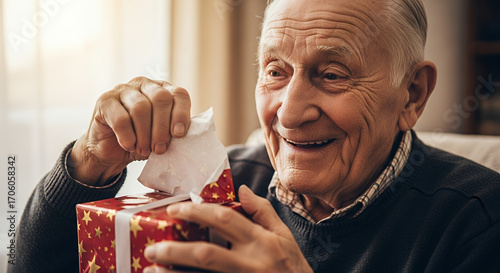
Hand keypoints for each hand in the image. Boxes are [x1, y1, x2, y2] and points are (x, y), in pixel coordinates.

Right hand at [69, 77, 190, 185]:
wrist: (111, 150)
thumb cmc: (142, 141)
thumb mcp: (162, 137)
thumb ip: (173, 132)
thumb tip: (184, 136)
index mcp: (164, 90)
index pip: (179, 94)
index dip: (181, 114)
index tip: (178, 134)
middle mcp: (145, 84)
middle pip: (161, 98)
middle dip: (162, 127)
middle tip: (160, 149)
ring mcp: (123, 89)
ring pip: (141, 107)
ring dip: (144, 134)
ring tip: (144, 150)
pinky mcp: (105, 100)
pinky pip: (121, 118)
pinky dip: (127, 136)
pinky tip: (129, 145)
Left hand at [143, 185, 312, 272]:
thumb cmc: (294, 268)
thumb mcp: (285, 237)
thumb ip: (263, 212)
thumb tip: (242, 188)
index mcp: (263, 241)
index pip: (226, 219)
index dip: (197, 212)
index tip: (174, 209)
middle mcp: (252, 262)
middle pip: (207, 254)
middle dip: (175, 249)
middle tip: (152, 246)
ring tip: (151, 269)